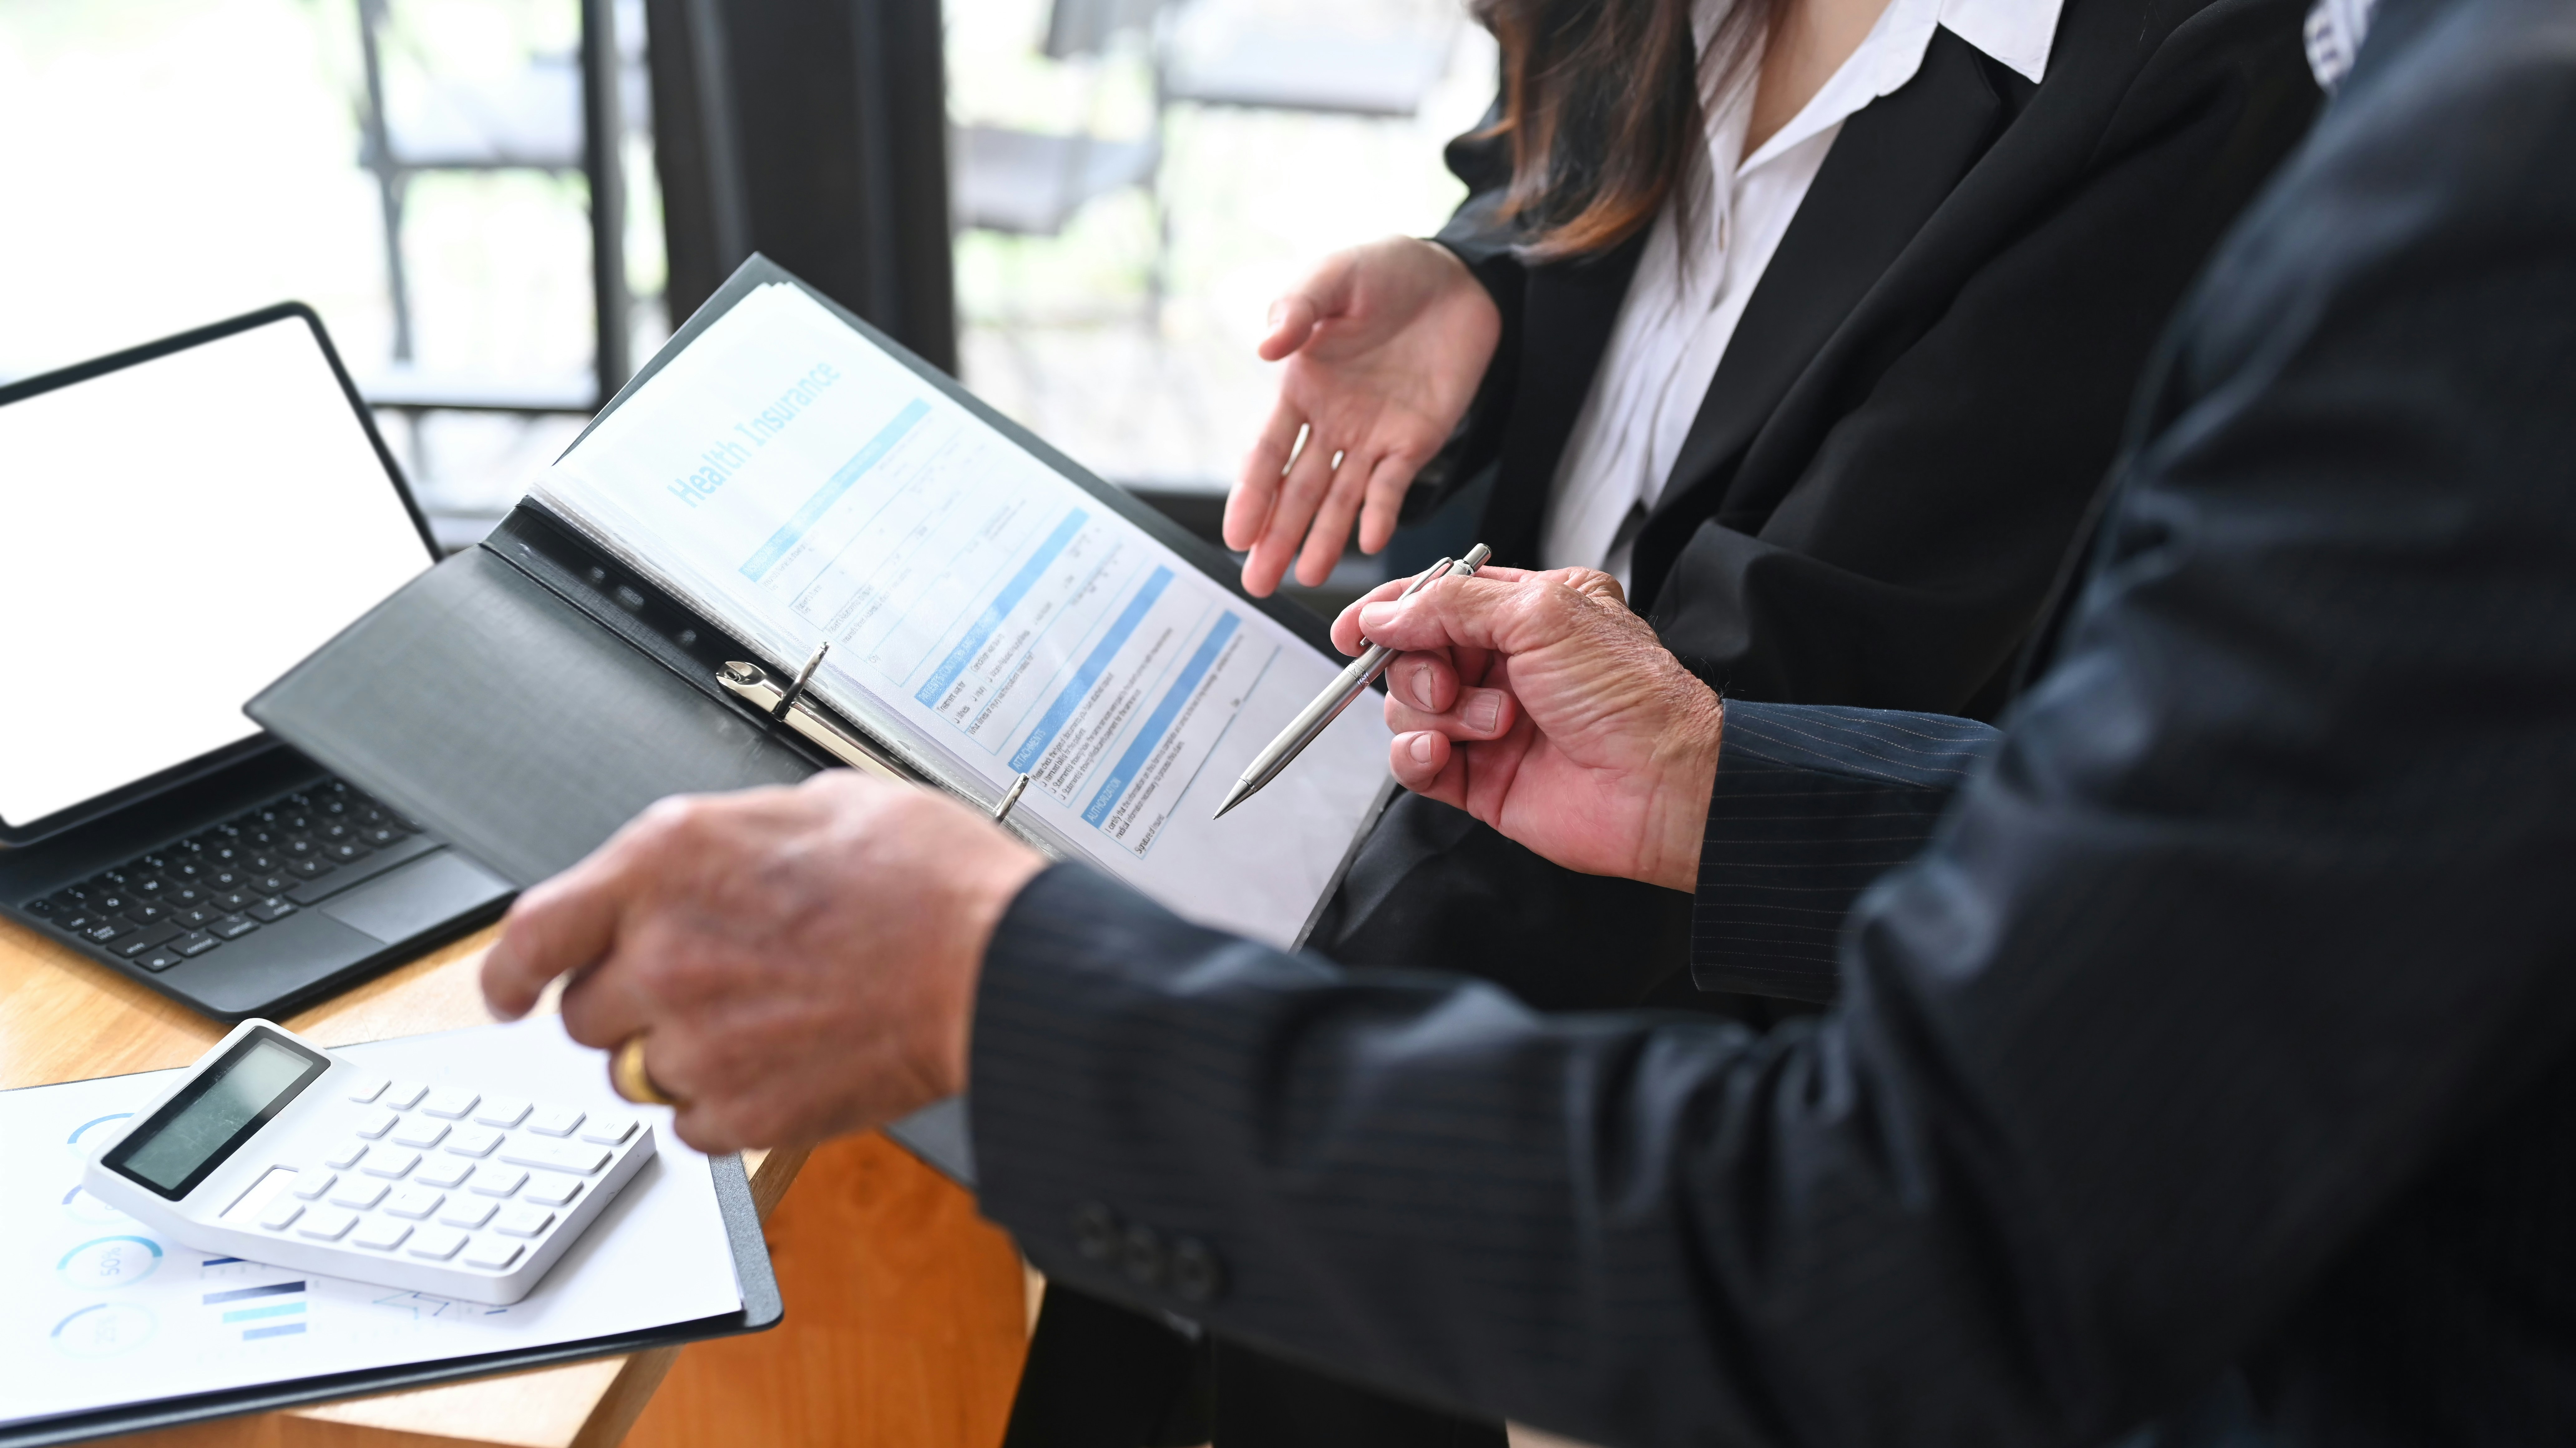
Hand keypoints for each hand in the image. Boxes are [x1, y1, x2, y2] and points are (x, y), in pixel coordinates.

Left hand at [479, 773, 1045, 1152]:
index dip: (505, 975)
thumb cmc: (929, 878)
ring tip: (760, 1026)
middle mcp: (665, 951)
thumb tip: (711, 866)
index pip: (531, 933)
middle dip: (630, 1008)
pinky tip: (785, 1064)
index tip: (506, 993)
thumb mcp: (817, 805)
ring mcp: (699, 1038)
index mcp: (668, 860)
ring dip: (680, 1057)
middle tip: (702, 991)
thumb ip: (733, 840)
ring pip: (639, 1074)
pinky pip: (693, 1126)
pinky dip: (728, 1106)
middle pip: (586, 1015)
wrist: (995, 961)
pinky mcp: (743, 1109)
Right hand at [1226, 237, 1500, 595]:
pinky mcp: (1416, 440)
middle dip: (1278, 537)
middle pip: (1298, 491)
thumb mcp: (1334, 276)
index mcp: (1301, 388)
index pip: (1267, 453)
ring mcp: (1373, 436)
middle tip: (1257, 583)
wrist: (1456, 276)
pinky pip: (1395, 485)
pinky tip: (1371, 541)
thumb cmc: (1384, 269)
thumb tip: (1265, 348)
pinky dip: (1382, 512)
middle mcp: (1332, 422)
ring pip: (1341, 499)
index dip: (1251, 495)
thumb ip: (1297, 308)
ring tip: (1308, 578)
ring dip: (1323, 538)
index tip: (1236, 536)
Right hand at [1334, 567, 1722, 892]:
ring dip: (1439, 712)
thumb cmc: (1626, 695)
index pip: (1435, 600)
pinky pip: (1414, 760)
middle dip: (1420, 666)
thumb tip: (1385, 613)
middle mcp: (1506, 665)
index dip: (1390, 610)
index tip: (1355, 627)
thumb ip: (1451, 604)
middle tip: (1454, 680)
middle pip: (1412, 654)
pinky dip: (1415, 754)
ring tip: (1495, 724)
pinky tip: (1442, 752)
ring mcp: (1489, 722)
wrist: (1660, 783)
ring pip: (1408, 707)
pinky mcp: (1478, 778)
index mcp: (1528, 612)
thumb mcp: (1541, 614)